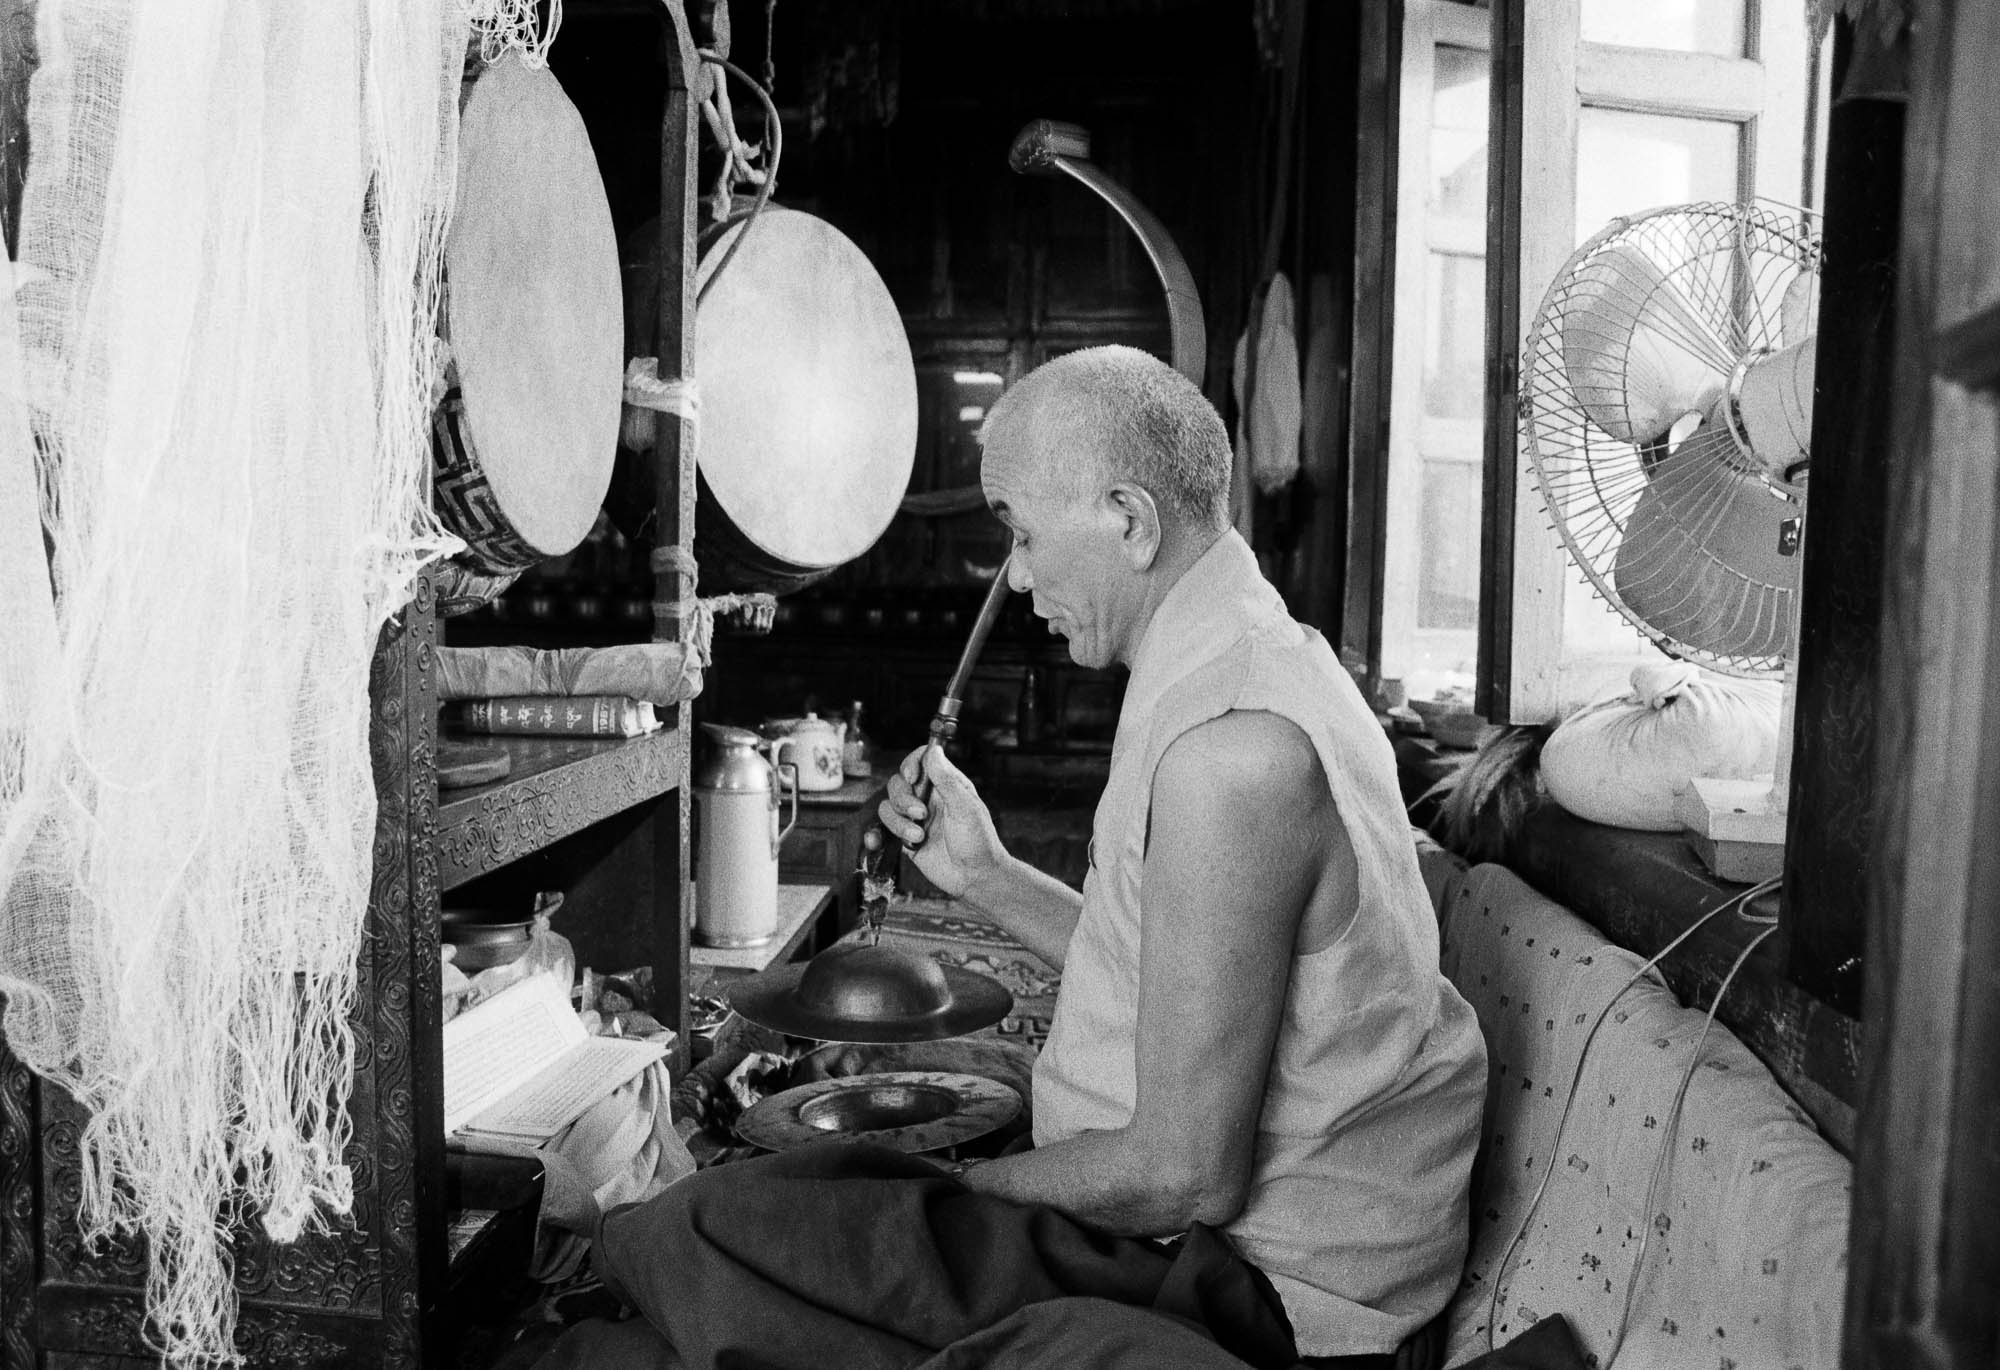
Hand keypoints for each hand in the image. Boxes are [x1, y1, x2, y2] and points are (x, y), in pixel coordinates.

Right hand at [875, 743, 1006, 898]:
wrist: (975, 878)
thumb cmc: (979, 841)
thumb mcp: (966, 807)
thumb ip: (947, 779)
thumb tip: (934, 749)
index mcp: (945, 785)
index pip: (921, 761)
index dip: (911, 764)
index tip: (912, 777)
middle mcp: (928, 798)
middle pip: (898, 783)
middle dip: (904, 799)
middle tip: (921, 815)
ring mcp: (915, 819)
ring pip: (888, 806)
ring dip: (899, 822)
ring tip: (919, 837)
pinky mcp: (905, 839)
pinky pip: (884, 829)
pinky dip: (877, 834)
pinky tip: (876, 842)